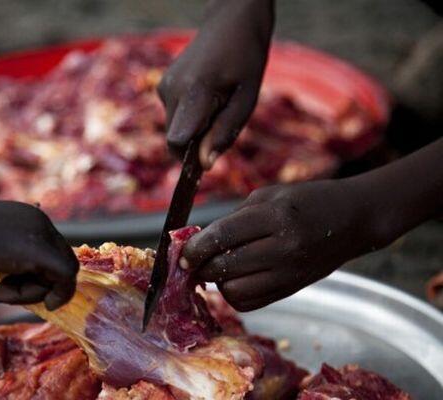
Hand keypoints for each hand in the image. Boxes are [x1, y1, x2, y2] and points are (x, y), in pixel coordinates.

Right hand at [0, 195, 77, 308]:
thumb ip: (8, 255)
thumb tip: (18, 277)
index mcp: (30, 217)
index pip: (52, 251)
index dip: (38, 275)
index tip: (9, 285)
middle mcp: (41, 222)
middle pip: (61, 262)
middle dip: (39, 285)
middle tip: (4, 290)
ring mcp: (42, 235)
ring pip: (62, 274)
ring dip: (30, 292)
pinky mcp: (39, 252)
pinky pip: (64, 279)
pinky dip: (47, 295)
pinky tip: (8, 295)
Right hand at [158, 0, 273, 167]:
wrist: (230, 24)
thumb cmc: (245, 60)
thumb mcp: (246, 100)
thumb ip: (224, 133)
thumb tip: (205, 165)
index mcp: (195, 91)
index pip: (177, 141)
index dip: (190, 157)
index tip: (208, 158)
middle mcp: (171, 89)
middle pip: (176, 139)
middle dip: (197, 143)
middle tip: (223, 121)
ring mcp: (163, 86)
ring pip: (174, 130)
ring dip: (195, 129)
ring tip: (218, 104)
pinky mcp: (162, 86)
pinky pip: (174, 117)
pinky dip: (190, 117)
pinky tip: (207, 97)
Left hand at [181, 179, 385, 310]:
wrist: (352, 220)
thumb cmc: (305, 200)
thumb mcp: (268, 196)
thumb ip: (233, 219)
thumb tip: (198, 241)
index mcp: (276, 217)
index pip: (223, 236)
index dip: (195, 248)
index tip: (182, 254)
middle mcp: (283, 248)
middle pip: (225, 267)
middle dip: (201, 266)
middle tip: (193, 261)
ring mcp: (289, 273)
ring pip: (235, 291)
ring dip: (218, 282)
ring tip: (219, 267)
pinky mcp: (292, 289)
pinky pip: (251, 303)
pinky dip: (235, 294)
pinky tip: (236, 278)